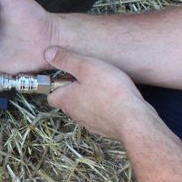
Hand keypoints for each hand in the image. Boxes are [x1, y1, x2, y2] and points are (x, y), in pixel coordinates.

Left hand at [44, 47, 158, 140]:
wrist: (134, 120)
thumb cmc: (110, 91)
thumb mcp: (86, 67)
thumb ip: (66, 60)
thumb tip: (48, 53)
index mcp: (65, 100)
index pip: (51, 94)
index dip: (57, 84)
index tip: (69, 74)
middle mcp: (74, 114)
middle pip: (68, 101)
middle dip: (75, 89)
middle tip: (90, 77)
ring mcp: (90, 123)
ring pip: (84, 108)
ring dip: (90, 98)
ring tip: (104, 86)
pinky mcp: (105, 128)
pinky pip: (100, 116)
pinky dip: (104, 107)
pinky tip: (116, 99)